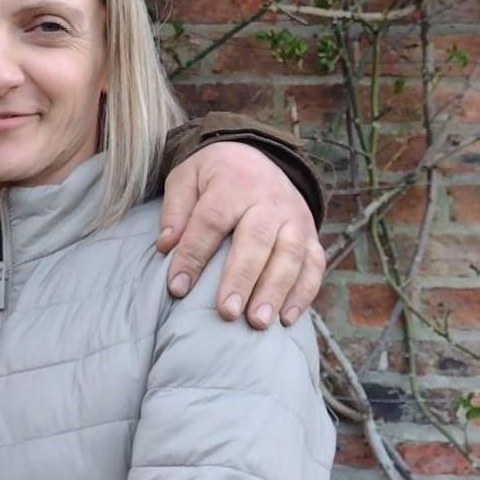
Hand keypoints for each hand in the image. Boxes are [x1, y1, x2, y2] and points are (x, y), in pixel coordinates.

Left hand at [155, 141, 323, 328]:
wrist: (258, 157)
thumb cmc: (214, 176)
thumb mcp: (186, 178)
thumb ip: (175, 210)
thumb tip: (166, 247)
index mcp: (233, 183)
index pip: (210, 221)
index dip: (193, 255)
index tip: (177, 288)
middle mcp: (269, 201)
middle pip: (255, 241)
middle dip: (241, 278)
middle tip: (226, 312)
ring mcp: (295, 219)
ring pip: (289, 256)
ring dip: (274, 291)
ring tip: (256, 322)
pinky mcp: (311, 236)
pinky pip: (314, 266)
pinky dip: (303, 294)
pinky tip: (286, 320)